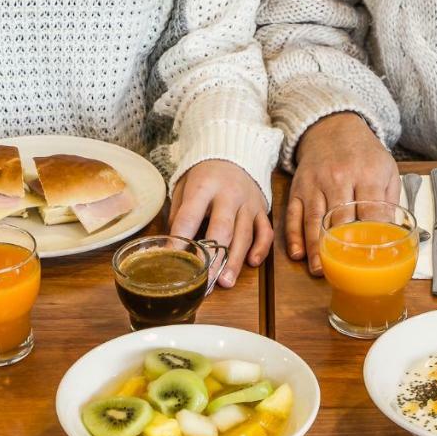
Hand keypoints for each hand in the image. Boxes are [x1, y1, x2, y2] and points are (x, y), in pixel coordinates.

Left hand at [170, 160, 271, 287]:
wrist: (234, 153)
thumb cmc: (204, 175)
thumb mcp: (184, 185)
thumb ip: (179, 212)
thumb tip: (171, 245)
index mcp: (204, 186)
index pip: (190, 216)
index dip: (180, 239)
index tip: (172, 259)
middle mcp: (229, 194)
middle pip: (222, 229)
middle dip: (213, 257)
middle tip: (205, 280)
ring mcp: (248, 203)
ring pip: (244, 235)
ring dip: (234, 261)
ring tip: (225, 282)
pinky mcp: (262, 209)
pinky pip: (265, 232)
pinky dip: (261, 249)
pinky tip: (252, 263)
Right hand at [287, 112, 398, 274]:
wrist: (333, 129)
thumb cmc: (364, 154)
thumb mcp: (387, 169)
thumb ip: (390, 200)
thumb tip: (393, 234)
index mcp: (367, 174)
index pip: (370, 210)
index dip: (372, 235)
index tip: (373, 255)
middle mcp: (339, 178)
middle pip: (340, 218)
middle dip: (342, 247)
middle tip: (344, 270)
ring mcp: (316, 183)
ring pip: (314, 220)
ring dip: (315, 247)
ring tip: (319, 269)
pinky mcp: (298, 188)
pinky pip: (294, 215)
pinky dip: (294, 235)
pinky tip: (298, 253)